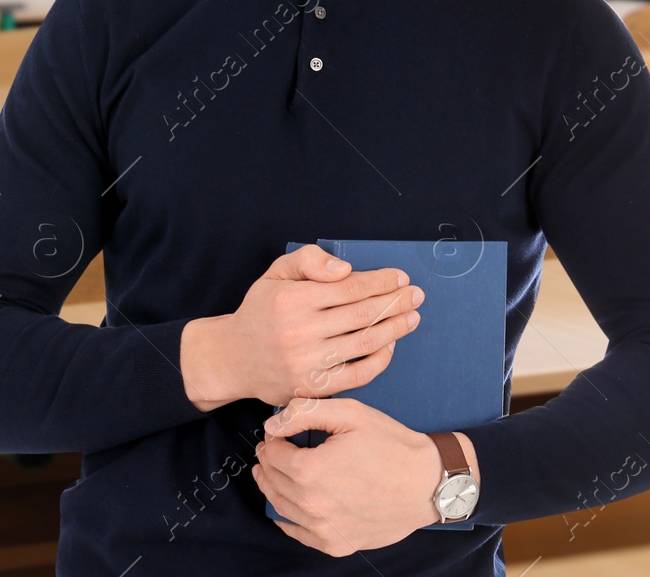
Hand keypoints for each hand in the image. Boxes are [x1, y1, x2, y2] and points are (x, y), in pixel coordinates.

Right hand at [180, 244, 424, 409]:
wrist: (233, 358)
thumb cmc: (262, 310)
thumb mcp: (276, 273)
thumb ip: (310, 261)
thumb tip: (345, 269)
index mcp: (292, 300)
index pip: (350, 288)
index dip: (381, 282)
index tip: (401, 278)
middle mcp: (299, 332)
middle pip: (363, 315)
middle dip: (396, 302)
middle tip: (416, 295)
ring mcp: (306, 363)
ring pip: (364, 344)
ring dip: (395, 329)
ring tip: (412, 318)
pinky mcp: (311, 388)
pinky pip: (357, 375)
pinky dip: (379, 361)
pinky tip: (391, 346)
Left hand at [254, 398, 478, 554]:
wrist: (428, 483)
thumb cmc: (393, 446)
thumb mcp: (352, 414)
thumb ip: (306, 412)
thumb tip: (272, 424)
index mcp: (311, 470)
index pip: (273, 454)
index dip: (272, 440)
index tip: (277, 434)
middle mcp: (311, 504)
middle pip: (273, 481)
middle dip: (268, 463)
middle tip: (270, 451)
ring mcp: (323, 528)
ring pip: (281, 508)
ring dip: (272, 488)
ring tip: (271, 474)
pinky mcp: (336, 543)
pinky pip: (298, 534)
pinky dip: (286, 519)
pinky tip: (286, 509)